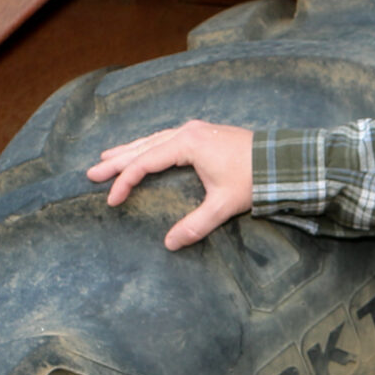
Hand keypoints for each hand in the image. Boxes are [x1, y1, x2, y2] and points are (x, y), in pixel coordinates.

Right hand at [86, 121, 254, 249]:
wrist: (283, 160)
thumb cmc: (255, 179)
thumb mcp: (224, 204)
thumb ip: (196, 224)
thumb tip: (170, 244)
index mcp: (187, 144)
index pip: (145, 163)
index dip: (125, 181)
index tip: (112, 200)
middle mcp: (187, 132)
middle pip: (143, 147)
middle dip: (116, 161)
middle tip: (91, 173)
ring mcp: (196, 131)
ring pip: (153, 140)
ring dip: (130, 151)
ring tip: (107, 158)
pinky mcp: (204, 134)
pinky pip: (166, 139)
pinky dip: (148, 147)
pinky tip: (143, 151)